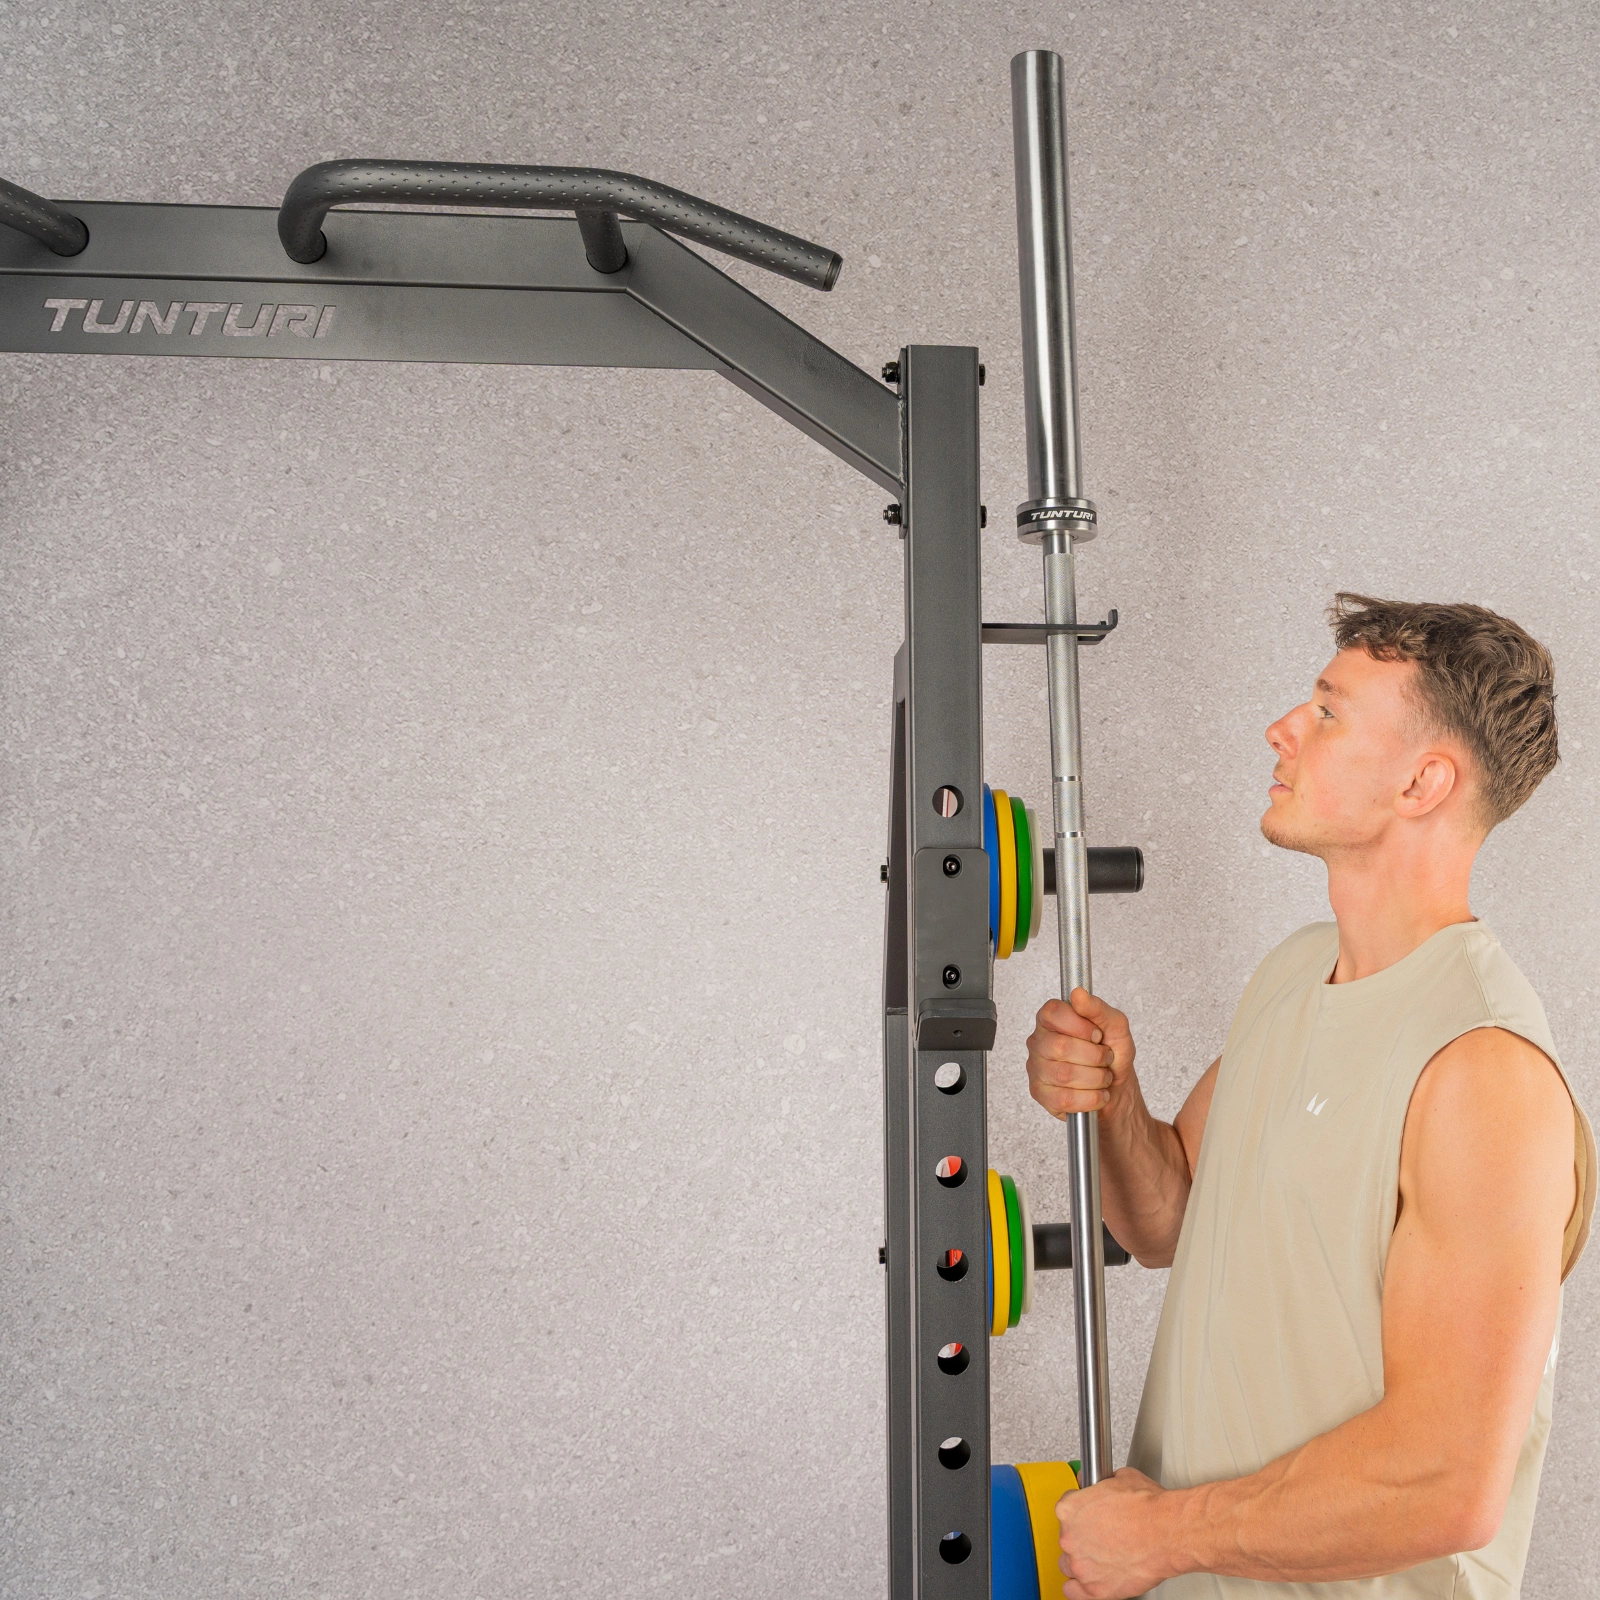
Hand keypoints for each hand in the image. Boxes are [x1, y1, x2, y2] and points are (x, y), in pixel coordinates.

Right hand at [1026, 989, 1136, 1124]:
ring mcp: (1037, 1069)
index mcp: (1052, 1020)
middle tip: (1104, 1058)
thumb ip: (1098, 1008)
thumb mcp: (1115, 1026)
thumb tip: (1078, 994)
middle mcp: (1039, 1042)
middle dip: (1095, 1056)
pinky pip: (1064, 1098)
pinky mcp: (1041, 1094)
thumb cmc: (1113, 1055)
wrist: (1117, 1090)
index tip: (1096, 1034)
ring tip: (1102, 1077)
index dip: (1080, 1025)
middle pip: (1061, 1047)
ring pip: (1064, 1075)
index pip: (1053, 1013)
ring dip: (1095, 1079)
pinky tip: (1096, 1094)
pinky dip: (1090, 1098)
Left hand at [1054, 1467, 1177, 1599]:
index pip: (1065, 1511)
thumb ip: (1097, 1483)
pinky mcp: (1096, 1590)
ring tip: (1101, 1557)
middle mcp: (1070, 1538)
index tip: (1090, 1516)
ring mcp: (1082, 1566)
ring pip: (1069, 1565)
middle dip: (1083, 1536)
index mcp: (1069, 1509)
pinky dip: (1081, 1588)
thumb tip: (1092, 1484)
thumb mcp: (1119, 1478)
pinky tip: (1093, 1579)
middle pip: (1067, 1538)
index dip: (1081, 1512)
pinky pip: (1074, 1592)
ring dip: (1082, 1561)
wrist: (1167, 1532)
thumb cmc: (1148, 1507)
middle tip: (1102, 1535)